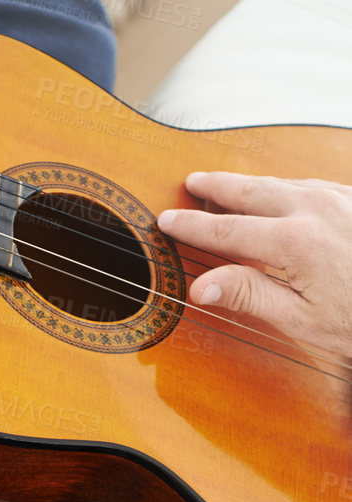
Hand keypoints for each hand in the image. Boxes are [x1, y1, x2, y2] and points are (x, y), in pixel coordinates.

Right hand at [158, 172, 351, 357]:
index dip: (192, 226)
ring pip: (284, 183)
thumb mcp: (298, 320)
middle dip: (218, 186)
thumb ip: (248, 295)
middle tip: (193, 182)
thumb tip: (200, 286)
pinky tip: (282, 196)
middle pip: (252, 191)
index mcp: (292, 242)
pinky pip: (313, 185)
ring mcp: (340, 199)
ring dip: (253, 185)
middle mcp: (315, 210)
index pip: (226, 230)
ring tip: (229, 188)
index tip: (166, 220)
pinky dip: (287, 188)